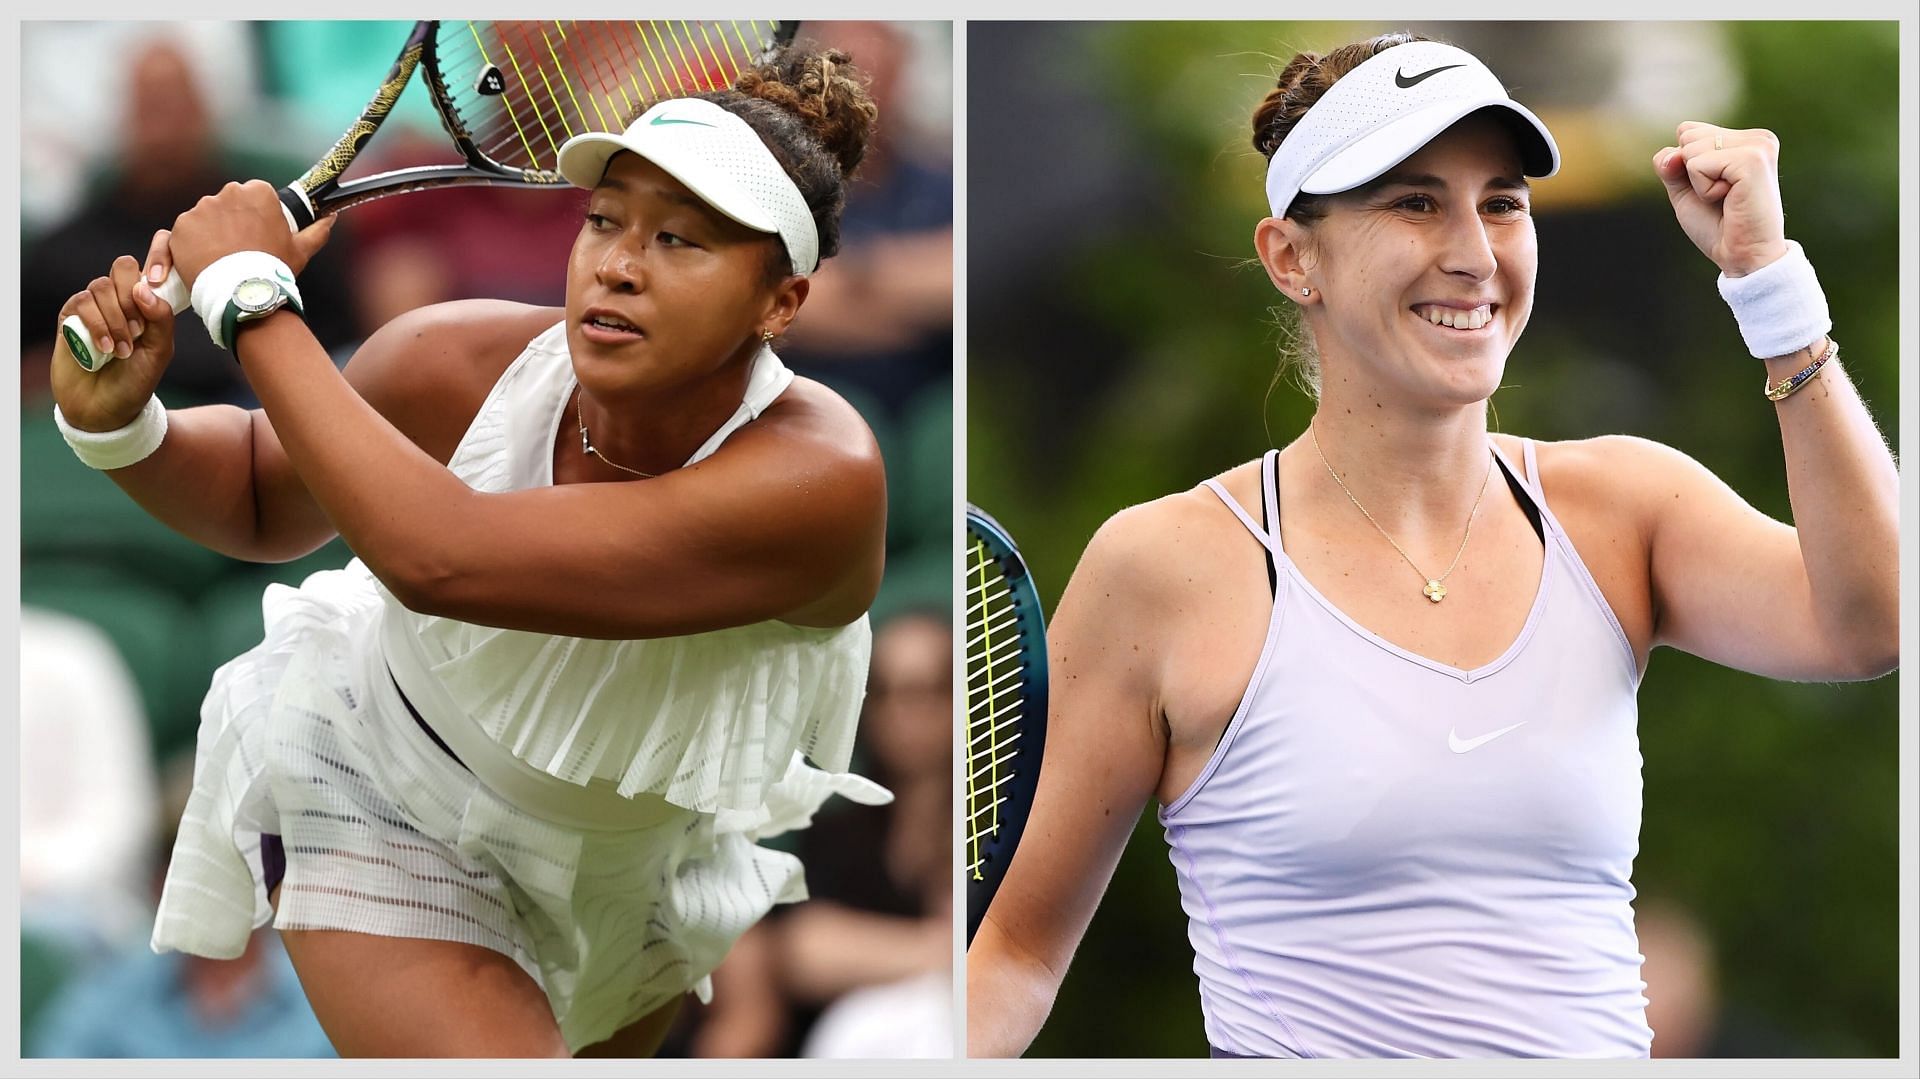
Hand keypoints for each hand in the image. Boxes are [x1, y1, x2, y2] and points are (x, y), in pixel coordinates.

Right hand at [49, 232, 178, 431]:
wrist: (106, 408)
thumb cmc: (137, 379)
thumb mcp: (160, 351)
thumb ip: (161, 318)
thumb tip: (144, 287)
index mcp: (147, 301)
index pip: (153, 259)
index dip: (160, 256)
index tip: (162, 280)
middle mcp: (120, 298)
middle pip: (123, 267)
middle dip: (132, 298)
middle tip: (139, 330)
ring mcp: (94, 306)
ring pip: (102, 286)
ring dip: (115, 319)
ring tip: (122, 350)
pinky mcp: (71, 317)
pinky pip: (81, 302)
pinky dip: (97, 325)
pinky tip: (104, 349)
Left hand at [167, 179, 335, 286]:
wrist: (242, 294)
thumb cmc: (273, 269)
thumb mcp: (301, 250)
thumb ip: (317, 230)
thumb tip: (331, 218)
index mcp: (257, 192)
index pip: (254, 195)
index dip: (256, 215)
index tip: (258, 233)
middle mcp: (227, 193)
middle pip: (228, 203)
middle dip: (232, 221)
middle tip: (240, 249)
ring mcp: (201, 209)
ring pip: (206, 217)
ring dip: (211, 232)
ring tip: (222, 258)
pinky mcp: (181, 226)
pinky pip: (186, 232)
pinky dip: (193, 245)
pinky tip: (205, 261)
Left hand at [1653, 122, 1788, 277]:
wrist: (1743, 256)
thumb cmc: (1717, 225)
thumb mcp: (1685, 189)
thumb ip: (1671, 164)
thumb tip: (1672, 154)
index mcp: (1746, 139)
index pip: (1687, 130)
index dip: (1685, 165)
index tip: (1714, 188)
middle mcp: (1757, 137)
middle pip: (1687, 135)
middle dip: (1690, 173)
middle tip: (1721, 196)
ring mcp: (1758, 145)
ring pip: (1691, 149)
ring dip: (1698, 183)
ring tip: (1727, 198)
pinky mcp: (1752, 159)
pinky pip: (1697, 164)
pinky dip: (1703, 189)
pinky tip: (1729, 200)